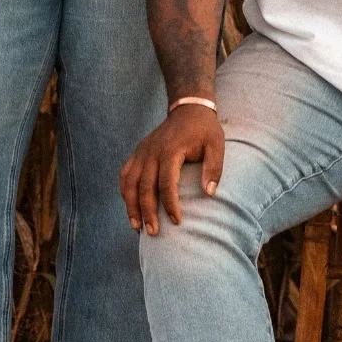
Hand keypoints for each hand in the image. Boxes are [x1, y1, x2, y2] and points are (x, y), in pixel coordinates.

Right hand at [120, 103, 224, 235]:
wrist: (188, 108)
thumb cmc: (205, 130)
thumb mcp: (216, 145)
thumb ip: (214, 168)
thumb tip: (209, 194)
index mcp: (171, 150)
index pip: (166, 183)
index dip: (170, 204)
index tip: (177, 221)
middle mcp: (152, 152)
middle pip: (144, 187)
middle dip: (147, 212)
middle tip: (153, 233)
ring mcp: (142, 152)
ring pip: (129, 183)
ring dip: (131, 206)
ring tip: (137, 227)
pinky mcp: (138, 152)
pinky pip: (125, 174)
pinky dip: (124, 192)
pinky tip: (130, 208)